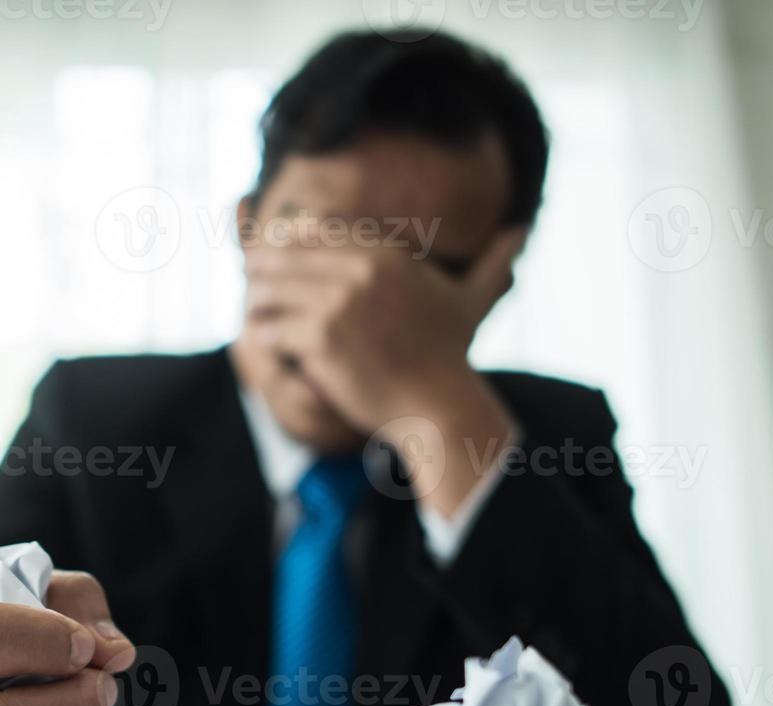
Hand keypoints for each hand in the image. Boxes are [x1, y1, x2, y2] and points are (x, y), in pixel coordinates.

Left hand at [243, 225, 526, 432]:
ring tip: (255, 308)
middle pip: (287, 254)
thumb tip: (522, 231)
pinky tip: (266, 340)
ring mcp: (338, 303)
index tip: (275, 250)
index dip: (290, 239)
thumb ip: (492, 262)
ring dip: (258, 297)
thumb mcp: (469, 300)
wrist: (436, 406)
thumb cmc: (448, 357)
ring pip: (272, 288)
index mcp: (385, 254)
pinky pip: (273, 327)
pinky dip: (265, 334)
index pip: (316, 231)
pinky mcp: (320, 338)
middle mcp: (360, 270)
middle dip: (263, 263)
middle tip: (249, 274)